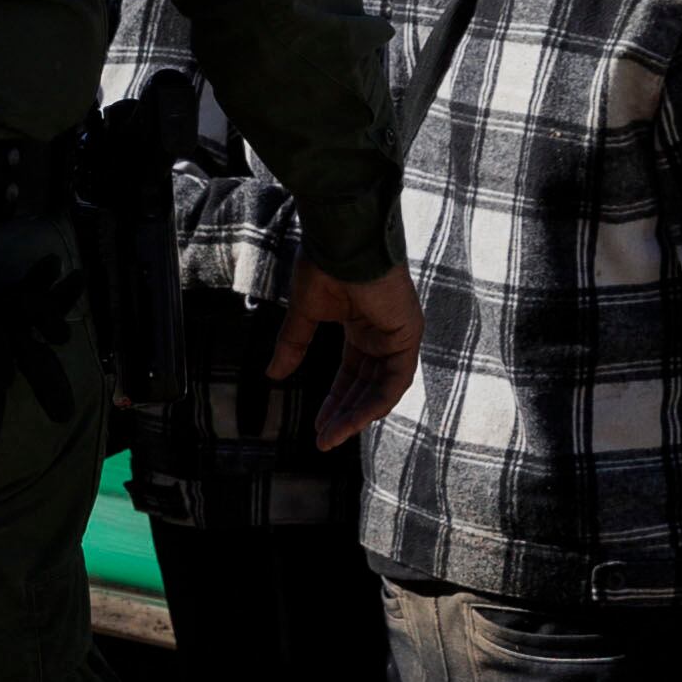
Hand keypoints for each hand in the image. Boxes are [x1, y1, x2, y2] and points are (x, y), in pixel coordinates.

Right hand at [272, 261, 420, 449]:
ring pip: (381, 389)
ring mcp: (398, 334)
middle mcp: (382, 333)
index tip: (317, 425)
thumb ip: (293, 345)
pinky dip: (375, 404)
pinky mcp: (408, 334)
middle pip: (365, 385)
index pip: (350, 373)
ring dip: (357, 416)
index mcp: (362, 325)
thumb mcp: (305, 314)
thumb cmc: (325, 265)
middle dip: (343, 414)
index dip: (335, 400)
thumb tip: (272, 375)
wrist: (342, 241)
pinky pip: (395, 380)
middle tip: (323, 440)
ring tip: (331, 438)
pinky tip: (353, 423)